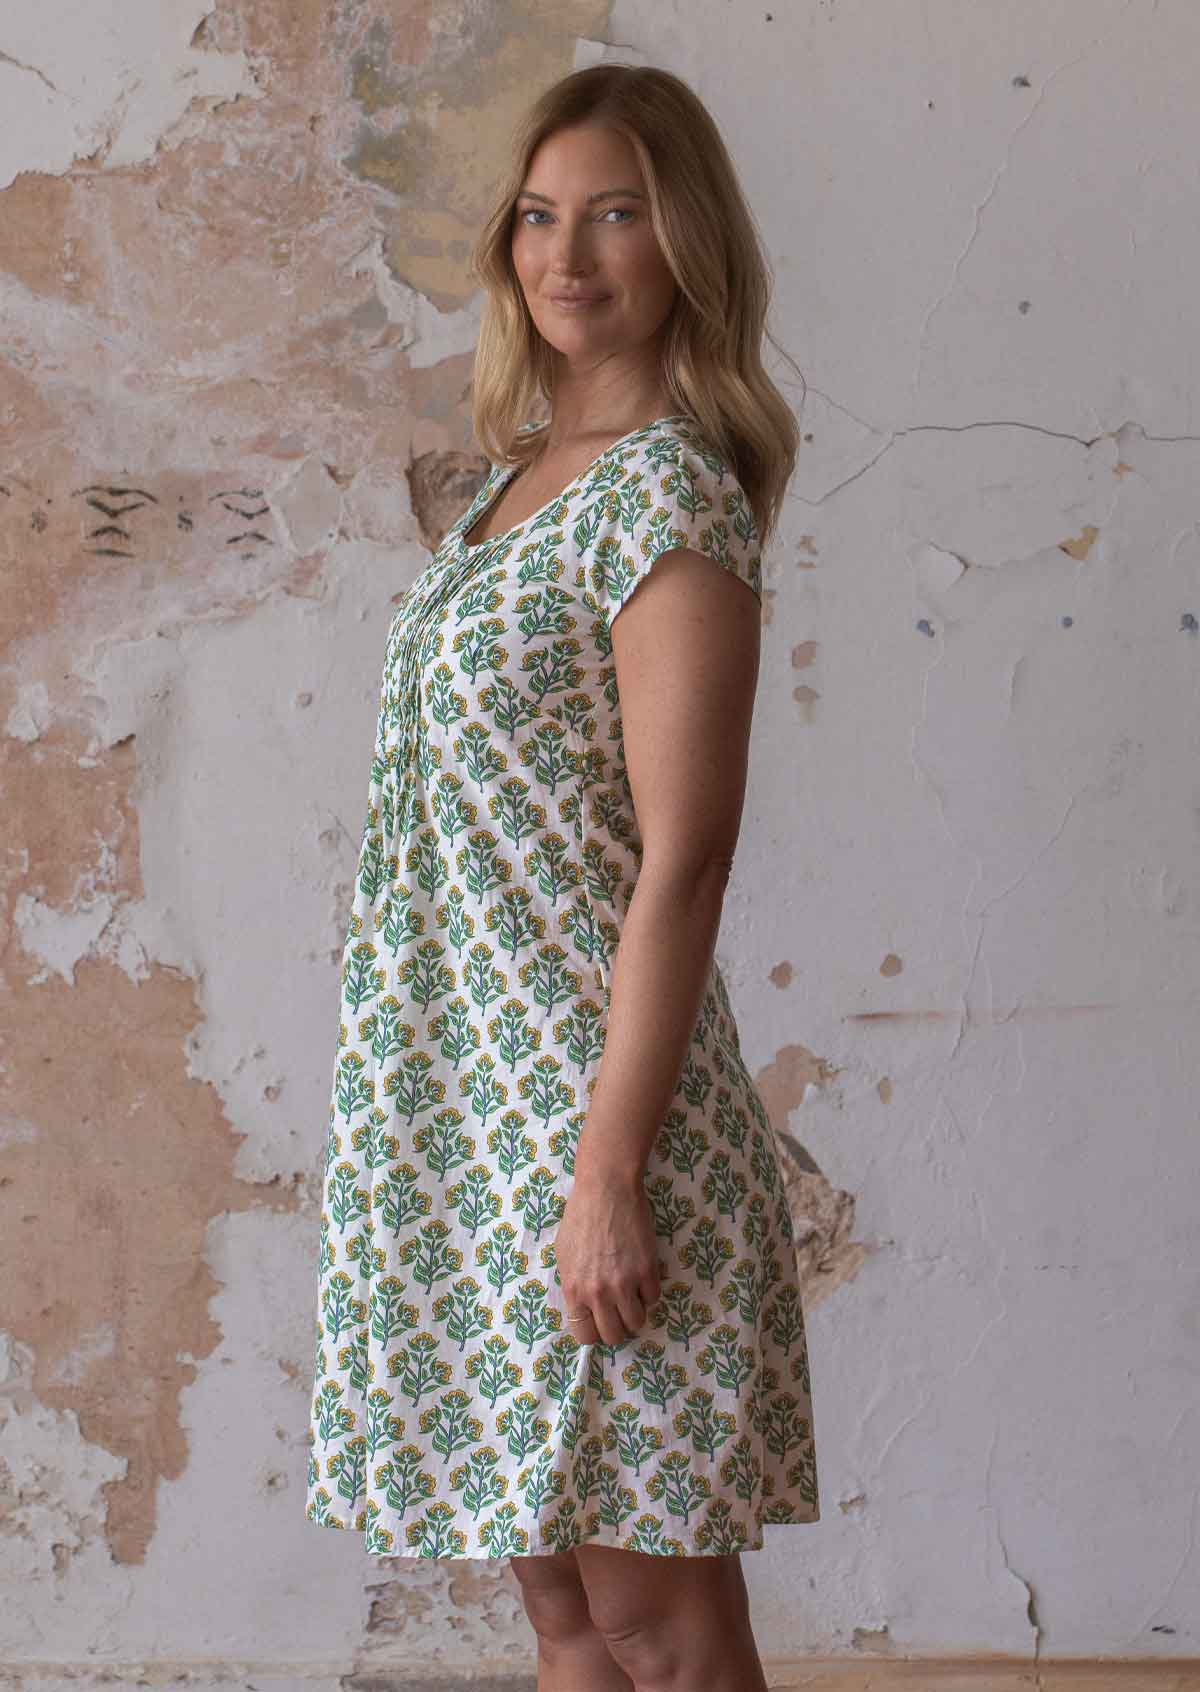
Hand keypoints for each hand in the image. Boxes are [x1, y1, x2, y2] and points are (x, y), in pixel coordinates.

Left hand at [553, 1170, 661, 1347]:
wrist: (606, 1189)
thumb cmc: (580, 1217)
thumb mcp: (564, 1255)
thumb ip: (573, 1285)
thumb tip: (584, 1308)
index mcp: (574, 1290)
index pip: (585, 1336)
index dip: (595, 1332)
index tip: (601, 1322)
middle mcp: (598, 1293)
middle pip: (614, 1335)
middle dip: (618, 1327)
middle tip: (620, 1310)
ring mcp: (624, 1283)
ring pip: (637, 1322)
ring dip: (636, 1311)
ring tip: (632, 1293)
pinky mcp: (647, 1271)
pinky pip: (653, 1298)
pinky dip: (649, 1290)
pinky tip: (642, 1274)